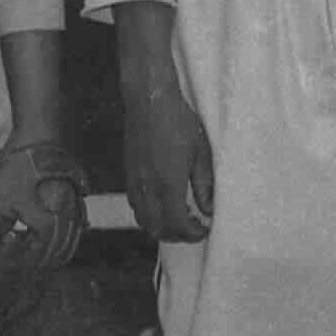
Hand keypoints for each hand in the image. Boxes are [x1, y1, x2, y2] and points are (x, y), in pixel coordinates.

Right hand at [113, 23, 217, 245]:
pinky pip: (135, 205)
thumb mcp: (201, 153)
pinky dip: (149, 213)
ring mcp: (133, 181)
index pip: (177, 225)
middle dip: (177, 235)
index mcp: (168, 184)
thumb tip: (208, 209)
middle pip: (157, 229)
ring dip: (161, 226)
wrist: (149, 100)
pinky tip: (163, 201)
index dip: (192, 234)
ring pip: (143, 220)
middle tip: (194, 228)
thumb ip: (204, 185)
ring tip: (180, 216)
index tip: (204, 229)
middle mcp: (147, 188)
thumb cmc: (178, 121)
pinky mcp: (127, 173)